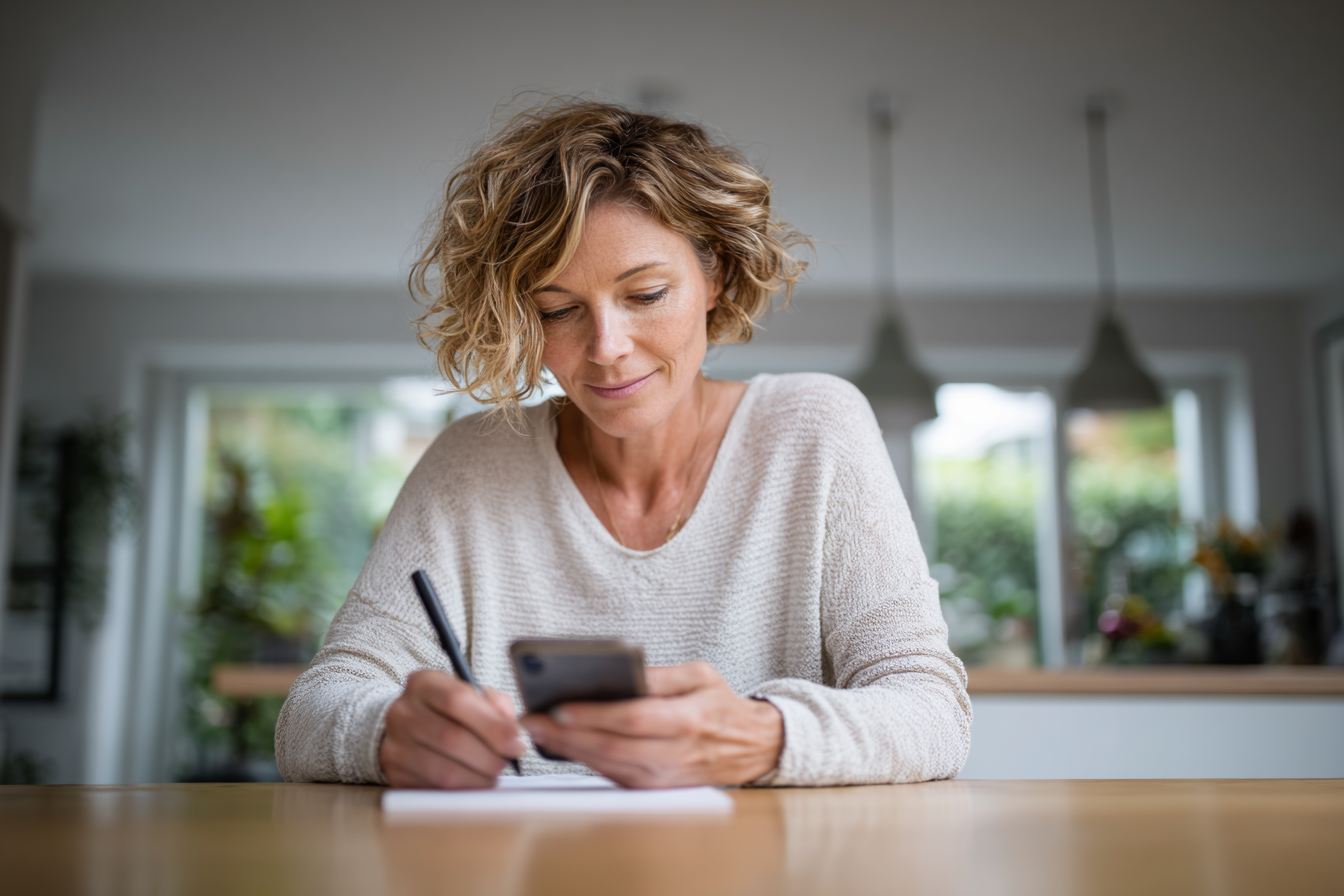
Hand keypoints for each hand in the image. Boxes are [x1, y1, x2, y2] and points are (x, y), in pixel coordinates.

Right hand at [378, 670, 524, 788]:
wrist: (407, 729)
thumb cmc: (449, 711)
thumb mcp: (472, 695)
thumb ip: (496, 706)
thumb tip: (515, 733)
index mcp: (423, 684)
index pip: (457, 700)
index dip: (492, 725)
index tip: (517, 742)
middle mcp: (402, 713)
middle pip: (451, 739)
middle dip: (489, 756)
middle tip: (508, 762)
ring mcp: (394, 746)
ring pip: (445, 772)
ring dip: (479, 778)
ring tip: (493, 773)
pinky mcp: (396, 776)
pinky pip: (436, 791)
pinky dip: (463, 791)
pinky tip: (474, 783)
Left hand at [520, 661, 782, 787]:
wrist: (754, 747)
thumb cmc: (721, 705)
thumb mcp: (700, 675)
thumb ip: (659, 676)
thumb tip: (618, 672)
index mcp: (690, 720)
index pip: (634, 719)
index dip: (595, 715)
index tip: (560, 706)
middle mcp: (677, 755)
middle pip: (613, 748)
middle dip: (567, 736)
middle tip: (533, 721)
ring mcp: (666, 779)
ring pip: (609, 767)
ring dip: (570, 751)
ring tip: (539, 732)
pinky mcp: (657, 790)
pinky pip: (615, 777)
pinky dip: (587, 762)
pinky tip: (564, 746)